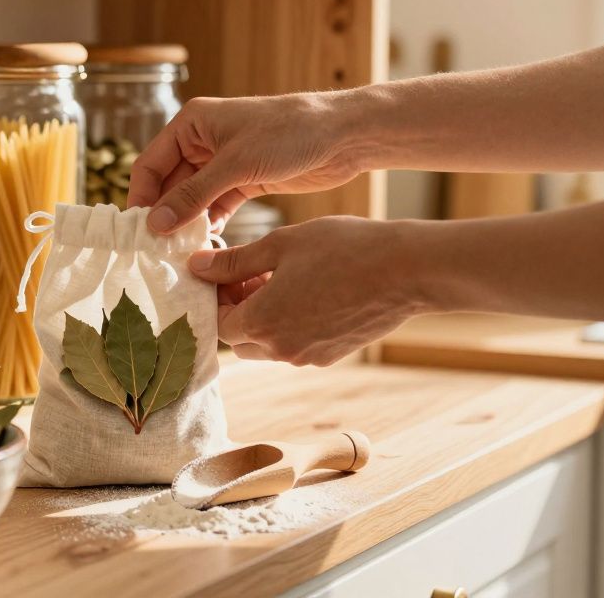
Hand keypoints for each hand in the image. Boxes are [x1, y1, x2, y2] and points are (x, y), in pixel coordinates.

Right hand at [128, 93, 365, 233]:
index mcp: (192, 124)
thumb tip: (155, 223)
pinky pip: (215, 207)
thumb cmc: (288, 134)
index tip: (138, 232)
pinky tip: (205, 247)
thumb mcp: (236, 165)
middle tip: (156, 252)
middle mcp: (202, 142)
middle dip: (164, 216)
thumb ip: (194, 195)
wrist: (343, 136)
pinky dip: (208, 225)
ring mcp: (223, 163)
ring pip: (192, 200)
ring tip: (178, 255)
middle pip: (168, 185)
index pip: (150, 164)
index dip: (141, 198)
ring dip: (186, 224)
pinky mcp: (244, 181)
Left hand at [188, 216, 429, 365]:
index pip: (217, 321)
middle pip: (240, 338)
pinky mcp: (331, 356)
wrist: (407, 270)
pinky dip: (289, 324)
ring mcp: (308, 358)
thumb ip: (233, 261)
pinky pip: (295, 345)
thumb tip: (196, 266)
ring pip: (267, 345)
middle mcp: (281, 350)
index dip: (216, 295)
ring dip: (263, 317)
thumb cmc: (343, 248)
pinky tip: (306, 291)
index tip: (226, 269)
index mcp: (262, 323)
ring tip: (280, 277)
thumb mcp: (280, 244)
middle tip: (249, 272)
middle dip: (237, 309)